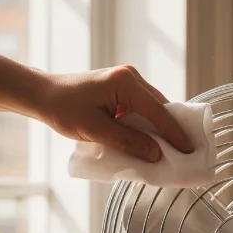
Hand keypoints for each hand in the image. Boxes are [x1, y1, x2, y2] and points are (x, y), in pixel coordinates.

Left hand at [39, 65, 193, 160]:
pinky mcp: (123, 90)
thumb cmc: (63, 110)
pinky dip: (150, 126)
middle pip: (161, 108)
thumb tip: (157, 155)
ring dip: (162, 129)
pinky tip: (154, 141)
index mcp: (125, 82)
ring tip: (173, 150)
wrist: (43, 95)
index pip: (159, 112)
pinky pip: (144, 109)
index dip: (175, 133)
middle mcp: (131, 78)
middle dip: (173, 131)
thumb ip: (128, 142)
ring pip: (154, 109)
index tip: (190, 150)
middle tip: (187, 153)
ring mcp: (128, 82)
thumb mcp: (96, 131)